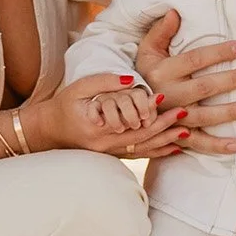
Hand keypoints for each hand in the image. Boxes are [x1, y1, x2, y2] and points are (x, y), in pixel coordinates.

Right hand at [39, 74, 185, 158]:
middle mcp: (105, 144)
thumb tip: (132, 79)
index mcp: (97, 127)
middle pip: (141, 137)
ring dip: (165, 140)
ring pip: (143, 149)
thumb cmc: (64, 105)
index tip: (163, 97)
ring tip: (186, 132)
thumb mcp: (80, 88)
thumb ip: (105, 83)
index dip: (147, 110)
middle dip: (164, 126)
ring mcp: (109, 153)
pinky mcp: (112, 156)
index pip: (128, 120)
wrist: (48, 131)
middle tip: (184, 114)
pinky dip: (157, 151)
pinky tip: (174, 147)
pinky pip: (139, 155)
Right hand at [134, 10, 235, 156]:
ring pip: (204, 115)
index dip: (219, 52)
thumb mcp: (146, 51)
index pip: (195, 59)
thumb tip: (175, 12)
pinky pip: (197, 142)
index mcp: (162, 72)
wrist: (123, 107)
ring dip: (230, 112)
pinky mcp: (174, 136)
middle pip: (204, 87)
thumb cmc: (143, 73)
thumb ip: (160, 32)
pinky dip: (216, 146)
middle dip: (233, 80)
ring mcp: (172, 118)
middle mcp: (167, 95)